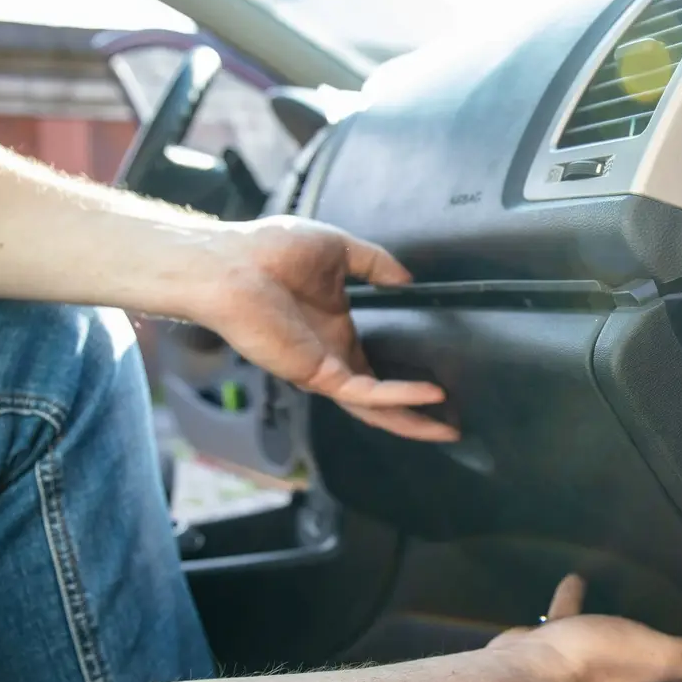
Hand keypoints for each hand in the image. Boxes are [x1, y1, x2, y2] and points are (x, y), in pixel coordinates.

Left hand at [193, 216, 458, 441]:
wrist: (229, 263)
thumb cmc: (268, 251)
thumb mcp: (338, 249)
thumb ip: (375, 264)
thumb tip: (407, 278)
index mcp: (335, 333)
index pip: (378, 369)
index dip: (407, 382)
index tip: (441, 388)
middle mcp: (331, 358)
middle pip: (381, 402)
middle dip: (416, 419)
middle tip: (452, 430)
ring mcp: (324, 370)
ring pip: (375, 409)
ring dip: (411, 421)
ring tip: (447, 432)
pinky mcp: (316, 373)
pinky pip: (364, 392)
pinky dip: (398, 395)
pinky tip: (429, 394)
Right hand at [489, 575, 681, 681]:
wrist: (530, 669)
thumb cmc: (599, 661)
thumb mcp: (661, 656)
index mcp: (654, 679)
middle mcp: (625, 674)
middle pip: (664, 664)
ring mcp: (588, 659)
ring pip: (617, 639)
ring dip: (628, 626)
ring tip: (639, 601)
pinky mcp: (559, 643)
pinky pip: (573, 618)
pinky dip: (575, 601)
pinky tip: (575, 579)